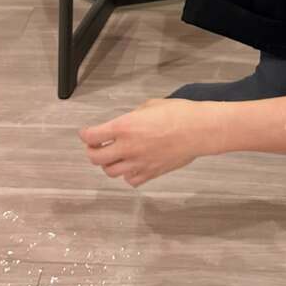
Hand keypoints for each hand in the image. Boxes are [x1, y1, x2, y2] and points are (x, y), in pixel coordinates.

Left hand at [80, 98, 211, 186]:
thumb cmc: (178, 113)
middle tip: (96, 146)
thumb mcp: (150, 105)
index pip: (92, 136)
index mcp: (124, 127)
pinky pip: (131, 181)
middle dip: (92, 152)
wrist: (199, 130)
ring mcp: (139, 163)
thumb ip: (134, 115)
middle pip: (96, 158)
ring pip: (111, 172)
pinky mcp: (151, 173)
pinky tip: (132, 166)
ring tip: (113, 157)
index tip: (86, 133)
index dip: (86, 135)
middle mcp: (127, 147)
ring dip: (108, 164)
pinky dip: (128, 175)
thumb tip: (129, 121)